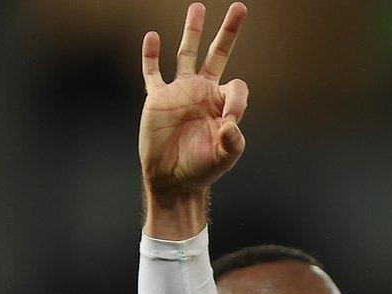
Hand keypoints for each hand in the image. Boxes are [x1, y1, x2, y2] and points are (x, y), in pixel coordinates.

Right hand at [139, 3, 248, 196]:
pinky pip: (153, 72)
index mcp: (223, 104)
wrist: (173, 179)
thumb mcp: (224, 159)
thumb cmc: (202, 169)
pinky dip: (150, 55)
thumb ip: (232, 143)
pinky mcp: (157, 98)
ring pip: (187, 53)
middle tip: (240, 7)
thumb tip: (231, 125)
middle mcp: (204, 92)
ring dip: (193, 31)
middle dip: (229, 32)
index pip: (236, 86)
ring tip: (198, 7)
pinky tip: (152, 37)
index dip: (236, 99)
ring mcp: (180, 92)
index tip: (229, 123)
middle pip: (218, 54)